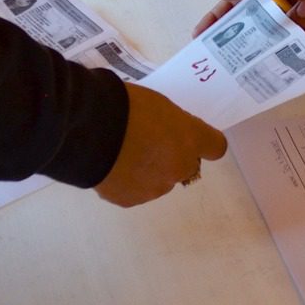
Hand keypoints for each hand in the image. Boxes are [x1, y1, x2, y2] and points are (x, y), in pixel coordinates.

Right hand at [93, 83, 227, 207]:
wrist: (89, 128)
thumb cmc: (125, 106)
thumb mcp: (158, 105)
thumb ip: (173, 124)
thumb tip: (170, 136)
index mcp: (189, 138)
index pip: (216, 146)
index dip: (204, 143)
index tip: (191, 138)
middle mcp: (179, 167)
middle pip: (185, 166)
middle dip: (171, 157)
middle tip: (145, 142)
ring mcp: (156, 187)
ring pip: (159, 180)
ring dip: (148, 170)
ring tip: (121, 153)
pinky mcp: (131, 200)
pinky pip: (135, 191)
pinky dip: (126, 181)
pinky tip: (111, 166)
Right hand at [194, 0, 304, 52]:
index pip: (232, 13)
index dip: (215, 25)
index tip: (199, 38)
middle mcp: (275, 19)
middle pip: (249, 37)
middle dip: (251, 35)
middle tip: (245, 41)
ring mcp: (291, 38)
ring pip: (276, 45)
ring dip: (293, 24)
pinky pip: (298, 56)